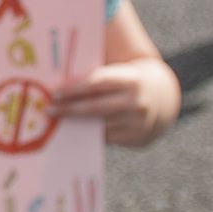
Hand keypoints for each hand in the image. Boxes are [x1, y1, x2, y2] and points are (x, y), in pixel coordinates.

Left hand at [55, 60, 176, 145]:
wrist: (163, 98)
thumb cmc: (128, 82)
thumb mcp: (119, 73)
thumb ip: (96, 79)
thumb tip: (61, 88)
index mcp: (130, 80)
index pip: (96, 83)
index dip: (73, 89)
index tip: (54, 93)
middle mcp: (136, 101)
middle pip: (95, 107)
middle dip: (69, 109)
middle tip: (48, 110)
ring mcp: (138, 122)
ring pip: (99, 126)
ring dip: (76, 124)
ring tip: (57, 121)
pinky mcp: (137, 138)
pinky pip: (107, 138)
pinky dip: (90, 135)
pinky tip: (77, 131)